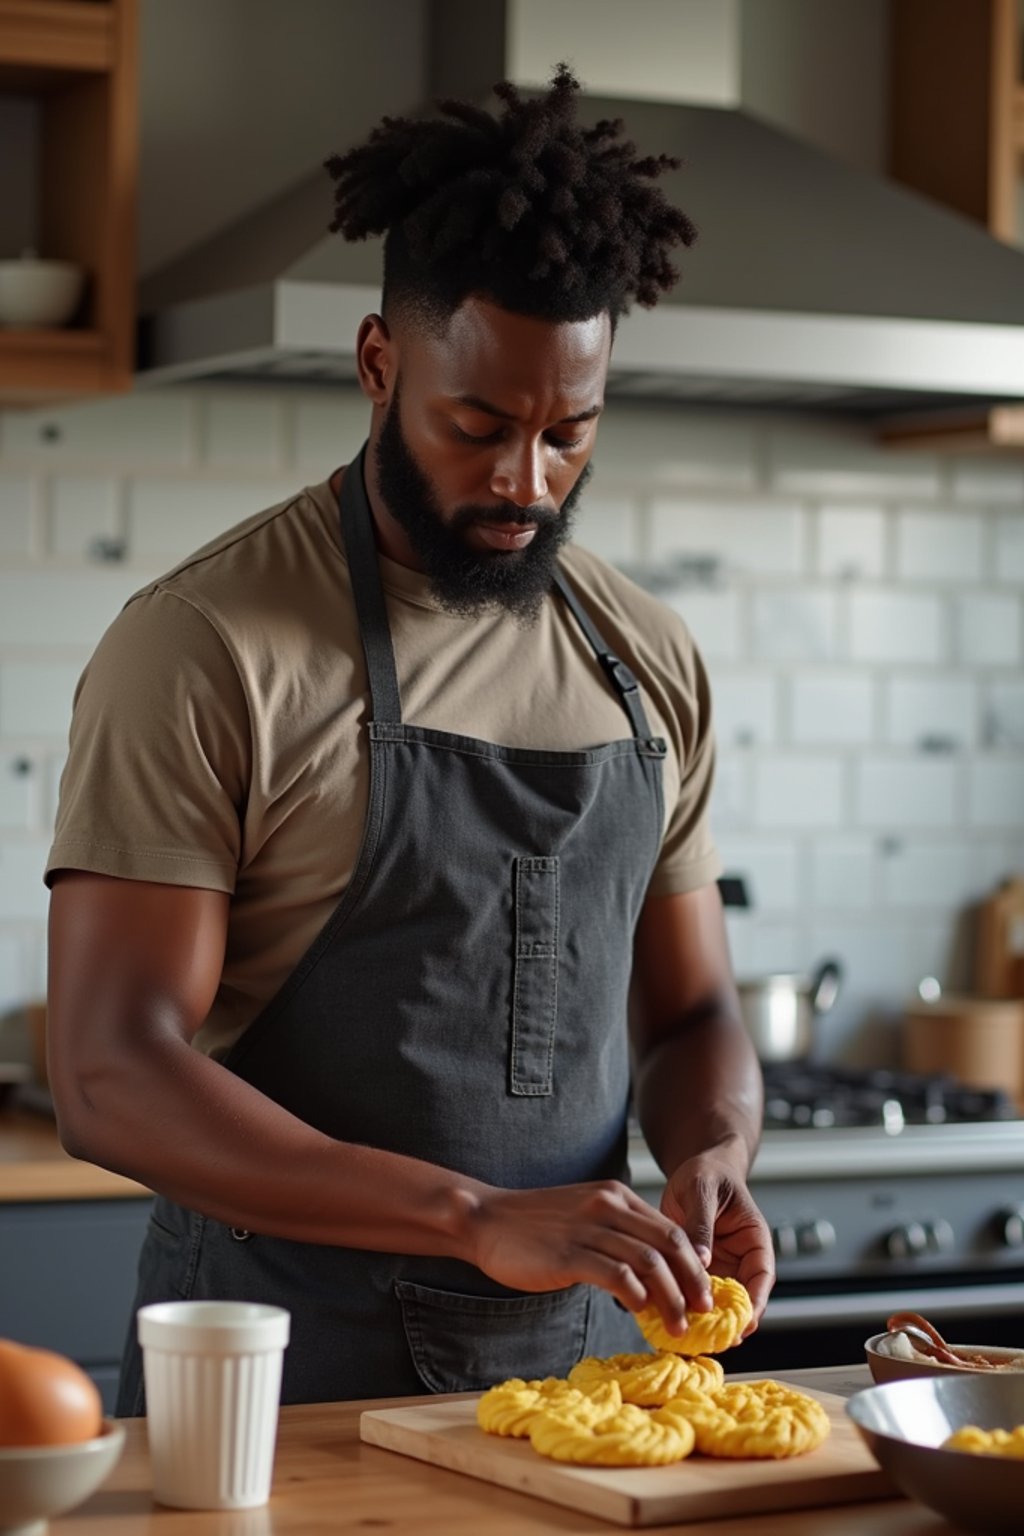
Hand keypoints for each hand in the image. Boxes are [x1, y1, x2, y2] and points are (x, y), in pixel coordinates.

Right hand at [467, 1179, 713, 1333]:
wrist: (487, 1219)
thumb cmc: (535, 1225)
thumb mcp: (584, 1215)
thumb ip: (618, 1233)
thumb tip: (654, 1273)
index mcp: (616, 1196)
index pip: (672, 1229)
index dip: (695, 1263)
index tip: (705, 1292)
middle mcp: (608, 1207)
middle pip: (670, 1245)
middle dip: (694, 1282)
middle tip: (704, 1311)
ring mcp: (588, 1229)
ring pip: (649, 1263)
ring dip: (671, 1298)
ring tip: (678, 1325)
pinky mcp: (569, 1254)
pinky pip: (617, 1275)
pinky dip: (637, 1296)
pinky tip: (641, 1313)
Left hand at [659, 1150, 774, 1334]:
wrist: (694, 1170)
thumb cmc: (707, 1173)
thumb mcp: (703, 1190)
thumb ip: (701, 1222)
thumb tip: (702, 1258)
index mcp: (754, 1239)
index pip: (762, 1277)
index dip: (755, 1303)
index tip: (743, 1322)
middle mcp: (739, 1260)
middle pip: (739, 1299)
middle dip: (726, 1321)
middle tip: (709, 1340)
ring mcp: (719, 1267)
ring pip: (715, 1302)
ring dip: (703, 1319)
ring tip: (686, 1334)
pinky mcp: (696, 1270)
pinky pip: (692, 1291)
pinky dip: (681, 1303)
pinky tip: (665, 1313)